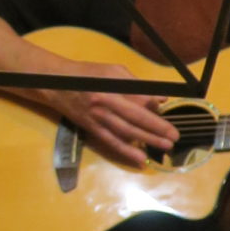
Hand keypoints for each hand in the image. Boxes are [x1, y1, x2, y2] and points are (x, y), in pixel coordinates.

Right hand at [42, 59, 179, 166]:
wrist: (55, 83)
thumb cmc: (87, 74)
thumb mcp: (112, 71)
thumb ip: (136, 84)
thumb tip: (159, 98)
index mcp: (112, 85)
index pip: (139, 98)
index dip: (155, 105)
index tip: (166, 109)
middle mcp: (105, 102)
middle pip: (136, 117)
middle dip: (157, 127)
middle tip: (174, 136)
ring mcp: (97, 117)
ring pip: (126, 132)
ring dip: (147, 140)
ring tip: (165, 147)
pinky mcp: (91, 128)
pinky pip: (111, 142)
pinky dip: (126, 151)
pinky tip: (140, 159)